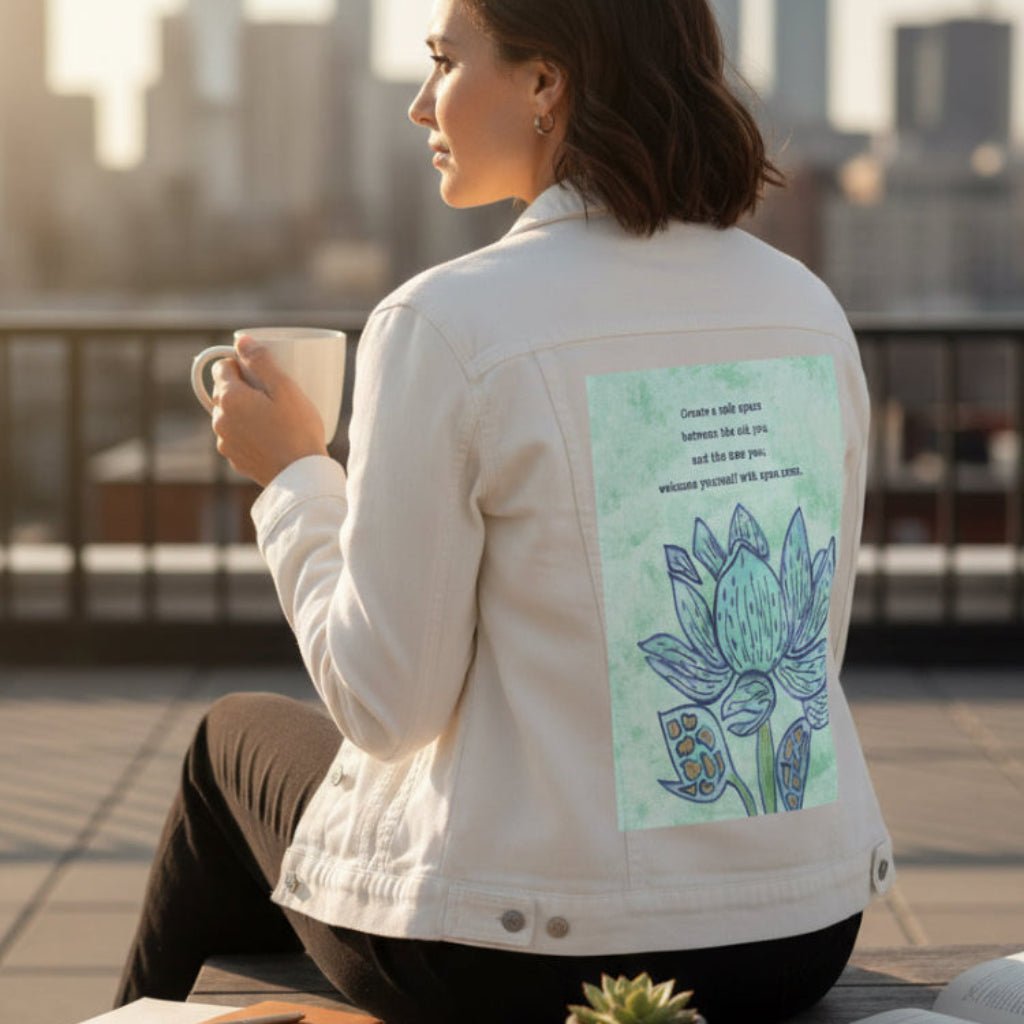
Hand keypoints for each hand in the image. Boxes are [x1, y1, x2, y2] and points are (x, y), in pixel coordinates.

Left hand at [210, 336, 328, 486]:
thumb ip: (261, 361)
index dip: (243, 365)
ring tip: (276, 418)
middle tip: (275, 394)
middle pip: (225, 391)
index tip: (264, 373)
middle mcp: (219, 420)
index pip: (221, 367)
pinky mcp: (235, 459)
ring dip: (246, 411)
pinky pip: (238, 437)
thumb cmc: (298, 430)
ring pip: (230, 415)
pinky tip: (272, 438)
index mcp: (229, 398)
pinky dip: (249, 433)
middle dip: (245, 388)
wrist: (301, 476)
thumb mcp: (285, 388)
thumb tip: (241, 340)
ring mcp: (225, 442)